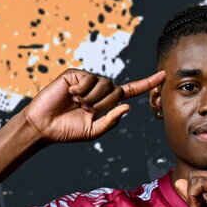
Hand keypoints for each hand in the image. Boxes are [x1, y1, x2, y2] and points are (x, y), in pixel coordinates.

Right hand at [21, 68, 165, 143]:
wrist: (43, 127)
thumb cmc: (66, 131)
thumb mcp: (93, 131)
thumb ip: (111, 120)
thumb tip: (128, 106)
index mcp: (104, 103)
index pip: (129, 91)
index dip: (146, 84)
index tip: (163, 76)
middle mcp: (97, 89)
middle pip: (116, 91)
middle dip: (103, 105)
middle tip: (84, 110)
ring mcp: (86, 81)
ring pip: (105, 84)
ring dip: (92, 98)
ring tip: (76, 102)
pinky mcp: (75, 74)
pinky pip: (89, 79)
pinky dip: (82, 89)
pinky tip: (70, 93)